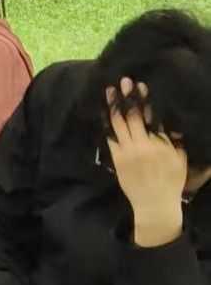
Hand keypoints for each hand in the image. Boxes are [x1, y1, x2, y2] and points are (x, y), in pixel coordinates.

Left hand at [106, 79, 186, 247]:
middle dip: (127, 97)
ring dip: (113, 106)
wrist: (154, 203)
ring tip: (110, 92)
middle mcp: (143, 145)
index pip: (151, 116)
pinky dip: (107, 123)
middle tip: (123, 82)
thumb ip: (174, 140)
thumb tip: (169, 122)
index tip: (139, 86)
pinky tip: (104, 112)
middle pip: (132, 116)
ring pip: (117, 124)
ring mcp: (127, 151)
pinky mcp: (116, 158)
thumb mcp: (180, 158)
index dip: (144, 100)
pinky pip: (109, 136)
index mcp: (161, 143)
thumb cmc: (171, 180)